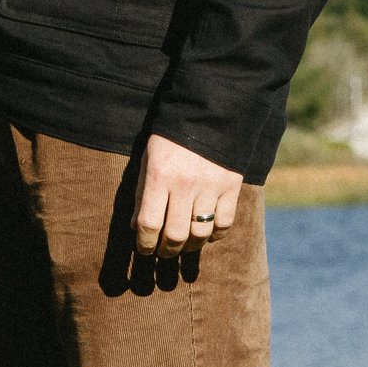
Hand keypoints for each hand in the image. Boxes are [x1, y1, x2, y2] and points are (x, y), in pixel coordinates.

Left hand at [132, 133, 242, 258]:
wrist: (209, 114)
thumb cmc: (171, 139)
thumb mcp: (148, 160)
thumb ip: (141, 193)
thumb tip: (137, 228)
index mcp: (159, 176)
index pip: (149, 223)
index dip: (144, 244)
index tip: (144, 249)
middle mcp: (184, 184)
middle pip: (175, 234)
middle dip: (167, 251)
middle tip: (164, 253)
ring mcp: (210, 186)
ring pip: (200, 233)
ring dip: (190, 246)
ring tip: (184, 246)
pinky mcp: (231, 186)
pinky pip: (224, 223)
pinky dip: (216, 235)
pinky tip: (208, 235)